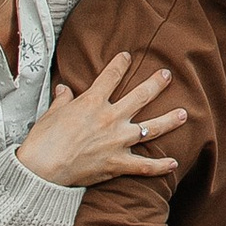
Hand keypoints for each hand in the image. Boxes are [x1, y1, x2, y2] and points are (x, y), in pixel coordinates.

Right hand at [18, 54, 186, 192]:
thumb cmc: (43, 141)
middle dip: (156, 84)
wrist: (41, 169)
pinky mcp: (117, 163)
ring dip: (169, 120)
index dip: (120, 64)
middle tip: (167, 76)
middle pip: (141, 96)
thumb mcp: (50, 114)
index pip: (110, 76)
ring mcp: (117, 141)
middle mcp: (110, 118)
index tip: (127, 56)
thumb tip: (63, 88)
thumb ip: (62, 100)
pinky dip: (159, 166)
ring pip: (151, 128)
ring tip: (183, 114)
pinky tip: (174, 163)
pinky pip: (144, 165)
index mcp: (92, 102)